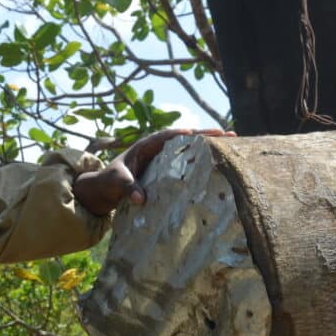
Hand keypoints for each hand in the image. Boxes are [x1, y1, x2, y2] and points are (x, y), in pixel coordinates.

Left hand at [73, 128, 234, 216]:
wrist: (103, 188)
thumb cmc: (108, 182)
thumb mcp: (117, 184)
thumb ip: (128, 188)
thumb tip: (141, 199)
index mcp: (145, 145)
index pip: (168, 136)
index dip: (185, 135)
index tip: (201, 135)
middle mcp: (157, 147)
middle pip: (186, 137)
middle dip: (207, 136)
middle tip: (230, 135)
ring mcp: (164, 156)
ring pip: (189, 147)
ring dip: (209, 145)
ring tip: (233, 144)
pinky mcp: (167, 167)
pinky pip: (187, 159)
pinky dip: (202, 158)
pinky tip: (219, 161)